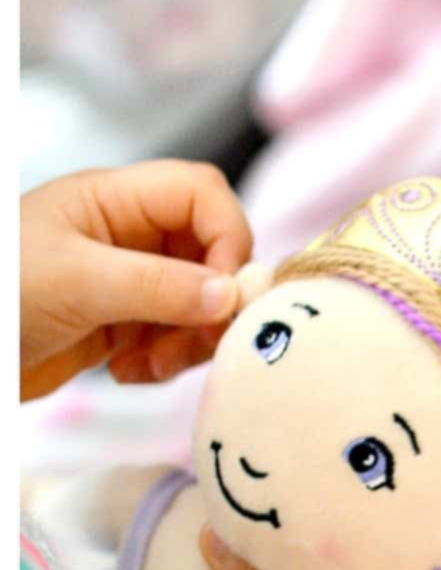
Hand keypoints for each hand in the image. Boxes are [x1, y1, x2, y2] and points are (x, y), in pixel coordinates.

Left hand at [20, 161, 252, 401]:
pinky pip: (172, 339)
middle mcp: (128, 236)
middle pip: (211, 254)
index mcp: (115, 200)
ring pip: (198, 304)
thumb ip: (159, 286)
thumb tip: (232, 295)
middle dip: (210, 305)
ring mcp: (126, 282)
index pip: (202, 196)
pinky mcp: (120, 326)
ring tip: (149, 366)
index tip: (227, 296)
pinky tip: (128, 373)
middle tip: (191, 346)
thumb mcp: (78, 282)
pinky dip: (165, 362)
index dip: (229, 239)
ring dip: (188, 342)